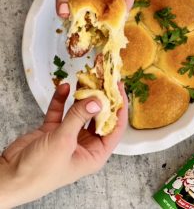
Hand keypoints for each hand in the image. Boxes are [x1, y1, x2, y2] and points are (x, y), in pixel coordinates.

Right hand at [0, 83, 127, 207]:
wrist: (10, 177)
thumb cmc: (40, 171)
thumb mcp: (63, 142)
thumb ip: (79, 118)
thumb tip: (97, 101)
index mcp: (94, 154)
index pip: (115, 128)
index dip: (119, 108)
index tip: (119, 88)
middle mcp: (84, 145)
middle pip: (98, 117)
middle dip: (100, 98)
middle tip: (103, 79)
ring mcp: (69, 136)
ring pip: (79, 112)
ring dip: (81, 97)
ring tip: (85, 79)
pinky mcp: (53, 130)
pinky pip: (61, 111)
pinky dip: (61, 100)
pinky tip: (64, 87)